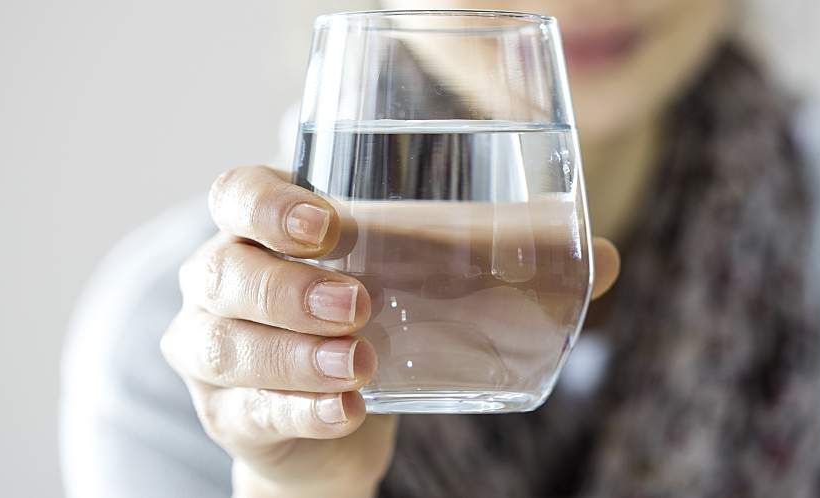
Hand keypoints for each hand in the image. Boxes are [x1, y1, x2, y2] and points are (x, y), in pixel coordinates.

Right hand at [161, 166, 618, 497]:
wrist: (326, 424)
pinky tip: (348, 410)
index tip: (327, 224)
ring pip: (224, 344)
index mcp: (265, 233)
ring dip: (294, 353)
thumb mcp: (420, 290)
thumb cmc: (371, 329)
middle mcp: (223, 284)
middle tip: (359, 303)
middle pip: (222, 270)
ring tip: (361, 362)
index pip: (236, 195)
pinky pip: (250, 410)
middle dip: (289, 286)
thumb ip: (499, 270)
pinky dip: (301, 410)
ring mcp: (215, 352)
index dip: (268, 204)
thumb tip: (604, 259)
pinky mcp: (231, 413)